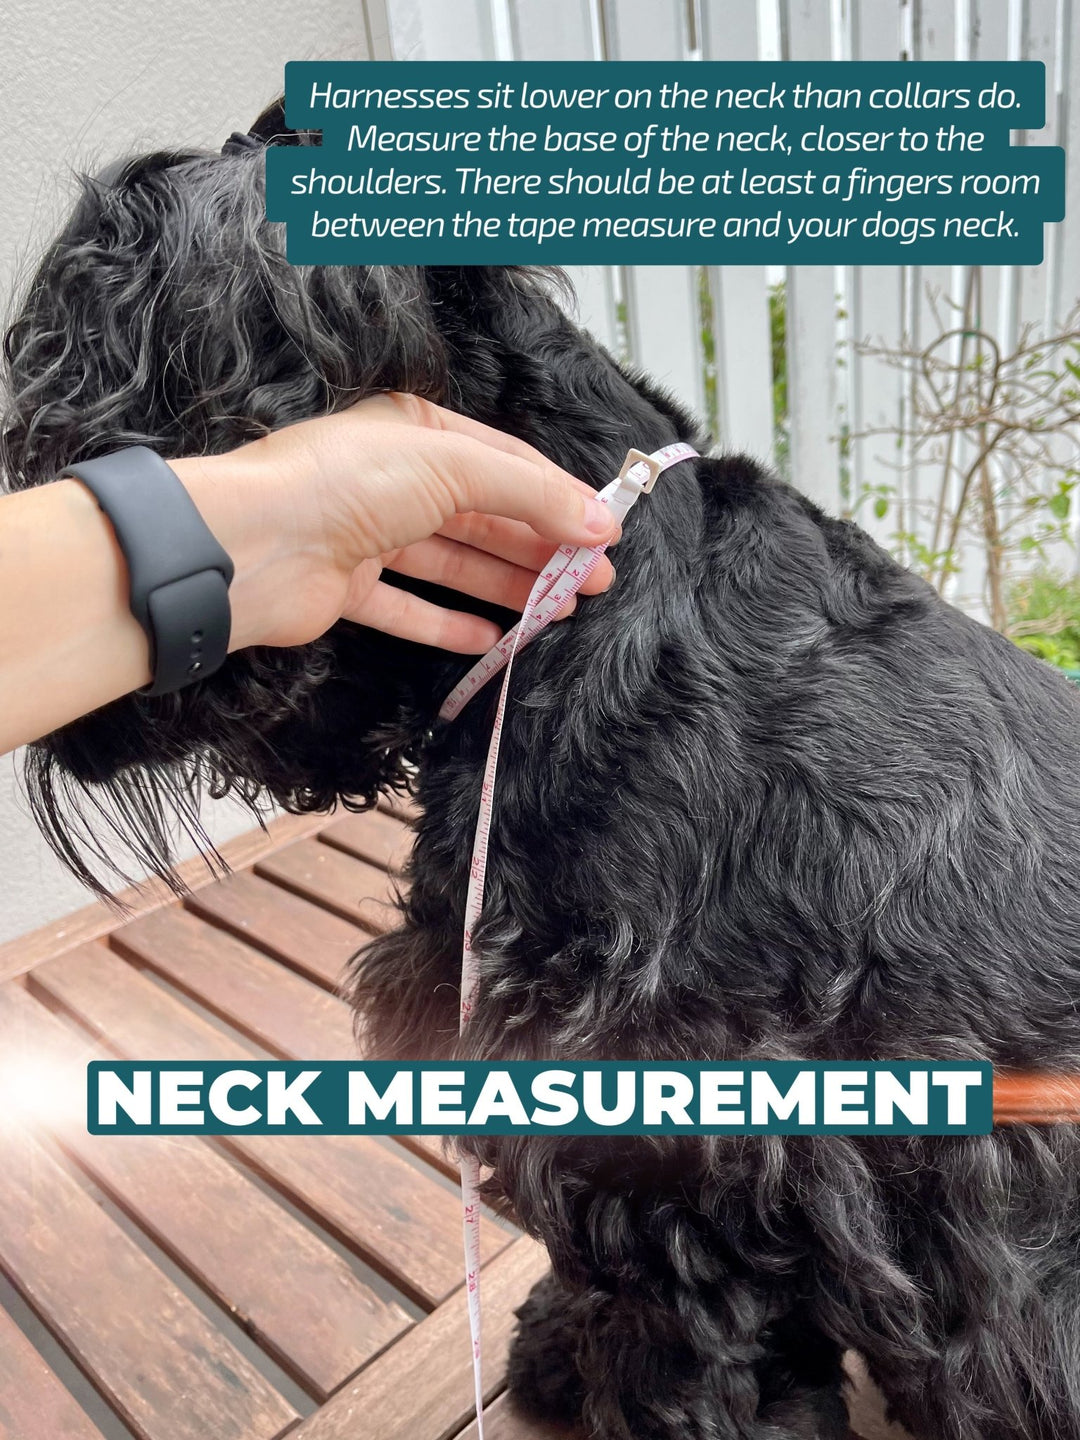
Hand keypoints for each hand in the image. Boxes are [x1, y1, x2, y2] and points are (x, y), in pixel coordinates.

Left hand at [175, 393, 619, 654]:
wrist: (252, 544)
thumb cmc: (342, 484)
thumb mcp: (453, 466)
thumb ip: (530, 493)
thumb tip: (596, 521)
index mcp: (417, 432)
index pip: (507, 464)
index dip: (559, 499)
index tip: (604, 535)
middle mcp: (394, 479)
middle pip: (485, 517)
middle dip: (541, 549)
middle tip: (593, 583)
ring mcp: (370, 534)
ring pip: (454, 563)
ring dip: (506, 587)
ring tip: (558, 611)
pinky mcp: (349, 587)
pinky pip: (410, 608)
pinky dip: (449, 624)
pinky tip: (490, 639)